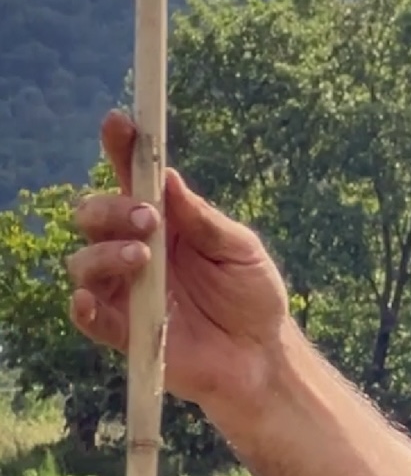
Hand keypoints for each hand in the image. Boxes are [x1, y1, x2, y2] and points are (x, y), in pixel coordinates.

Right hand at [68, 111, 291, 408]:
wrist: (261, 353)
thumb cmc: (252, 294)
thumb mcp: (240, 248)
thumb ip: (203, 218)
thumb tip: (168, 176)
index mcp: (166, 222)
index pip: (132, 180)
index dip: (121, 149)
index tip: (120, 122)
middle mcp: (137, 250)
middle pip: (94, 216)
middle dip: (110, 208)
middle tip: (147, 217)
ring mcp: (125, 290)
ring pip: (84, 261)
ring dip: (105, 253)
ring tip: (143, 257)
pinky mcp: (121, 330)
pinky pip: (88, 315)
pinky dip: (84, 305)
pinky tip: (90, 298)